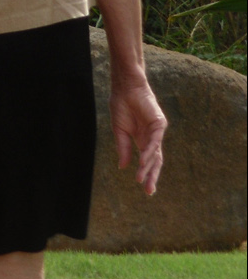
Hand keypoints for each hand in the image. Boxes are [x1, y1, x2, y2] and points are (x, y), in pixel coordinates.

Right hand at [110, 79, 166, 194]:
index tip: (144, 188)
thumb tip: (124, 167)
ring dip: (148, 166)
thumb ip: (123, 148)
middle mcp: (152, 137)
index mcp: (143, 139)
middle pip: (155, 160)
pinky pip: (155, 141)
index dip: (146, 174)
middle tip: (149, 191)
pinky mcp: (159, 123)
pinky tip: (144, 160)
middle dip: (152, 176)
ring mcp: (157, 131)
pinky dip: (149, 151)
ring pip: (155, 153)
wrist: (125, 87)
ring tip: (141, 178)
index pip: (148, 160)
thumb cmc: (121, 105)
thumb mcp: (119, 131)